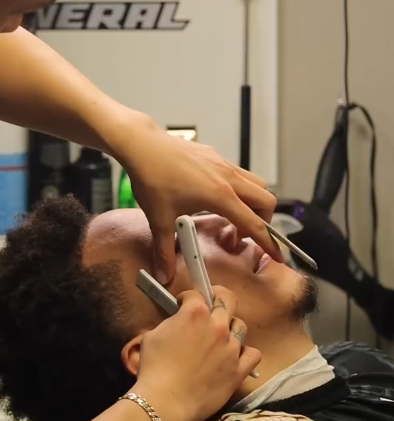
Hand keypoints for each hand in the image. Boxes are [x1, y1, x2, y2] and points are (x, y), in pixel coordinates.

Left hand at [112, 114, 280, 281]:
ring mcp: (223, 164)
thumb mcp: (159, 218)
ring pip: (256, 183)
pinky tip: (214, 197)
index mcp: (220, 196)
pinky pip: (239, 173)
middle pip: (266, 200)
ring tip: (230, 217)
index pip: (254, 224)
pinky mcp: (215, 156)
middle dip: (263, 221)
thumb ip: (164, 250)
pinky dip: (239, 189)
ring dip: (253, 202)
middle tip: (242, 235)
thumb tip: (163, 276)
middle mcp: (228, 178)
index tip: (278, 255)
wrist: (142, 145)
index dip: (269, 242)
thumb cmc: (152, 177)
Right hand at [134, 286, 260, 420]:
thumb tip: (178, 322)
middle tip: (210, 306)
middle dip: (218, 297)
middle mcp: (217, 325)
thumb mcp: (152, 335)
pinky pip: (253, 354)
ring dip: (230, 327)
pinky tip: (235, 356)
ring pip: (240, 326)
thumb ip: (171, 323)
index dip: (187, 298)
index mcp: (195, 313)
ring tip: (221, 336)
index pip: (195, 294)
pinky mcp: (239, 369)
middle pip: (228, 299)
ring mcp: (231, 347)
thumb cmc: (154, 367)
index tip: (183, 305)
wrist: (165, 401)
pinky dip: (245, 353)